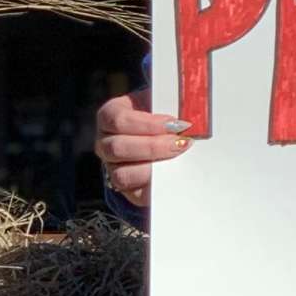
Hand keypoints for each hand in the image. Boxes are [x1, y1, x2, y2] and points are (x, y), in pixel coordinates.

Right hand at [98, 90, 191, 209]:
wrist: (163, 134)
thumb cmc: (160, 113)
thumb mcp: (162, 102)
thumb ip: (171, 103)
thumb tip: (191, 111)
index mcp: (110, 116)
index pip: (118, 120)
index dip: (146, 123)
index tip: (174, 123)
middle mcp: (105, 143)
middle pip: (118, 148)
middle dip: (152, 147)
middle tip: (180, 143)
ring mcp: (112, 168)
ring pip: (122, 174)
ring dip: (153, 168)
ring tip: (178, 159)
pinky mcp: (126, 189)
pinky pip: (135, 193)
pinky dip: (155, 186)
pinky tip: (173, 176)